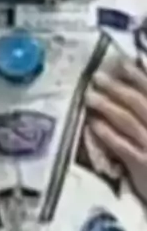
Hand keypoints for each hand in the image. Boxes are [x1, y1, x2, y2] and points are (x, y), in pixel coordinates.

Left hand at [86, 61, 146, 201]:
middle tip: (97, 76)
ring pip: (129, 122)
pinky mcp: (143, 167)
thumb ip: (146, 114)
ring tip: (90, 96)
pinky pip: (123, 147)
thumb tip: (139, 86)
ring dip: (108, 106)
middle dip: (118, 87)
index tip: (123, 62)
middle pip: (140, 104)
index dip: (140, 76)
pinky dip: (108, 134)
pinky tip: (93, 124)